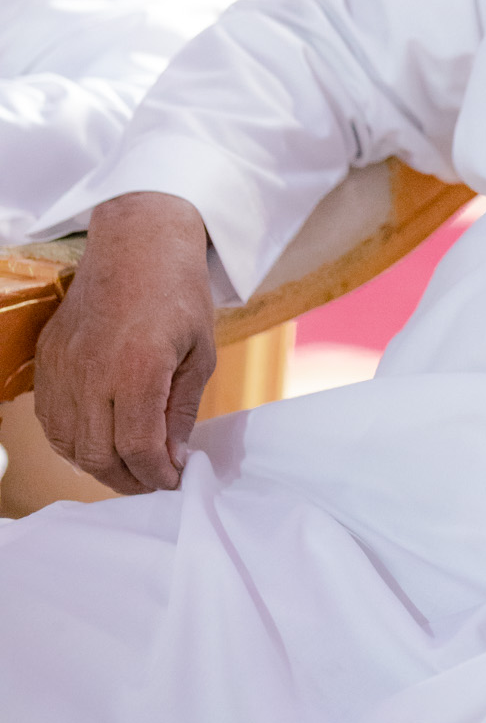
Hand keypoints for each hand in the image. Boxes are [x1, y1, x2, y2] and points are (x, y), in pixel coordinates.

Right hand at [34, 192, 215, 494]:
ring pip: (68, 443)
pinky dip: (71, 441)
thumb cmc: (178, 292)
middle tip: (153, 480)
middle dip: (130, 479)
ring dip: (98, 465)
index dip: (157, 474)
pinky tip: (97, 441)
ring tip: (128, 466)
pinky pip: (50, 419)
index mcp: (137, 368)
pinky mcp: (48, 358)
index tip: (174, 479)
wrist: (137, 242)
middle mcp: (92, 371)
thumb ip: (183, 411)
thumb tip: (174, 458)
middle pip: (99, 454)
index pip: (138, 448)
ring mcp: (64, 365)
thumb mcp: (199, 353)